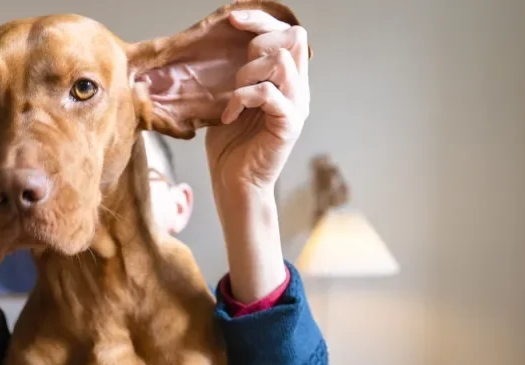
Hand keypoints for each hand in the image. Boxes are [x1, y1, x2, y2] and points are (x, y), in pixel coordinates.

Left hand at [205, 9, 309, 201]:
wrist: (234, 185)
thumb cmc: (230, 146)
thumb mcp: (230, 99)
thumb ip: (239, 73)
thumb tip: (226, 44)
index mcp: (287, 81)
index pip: (288, 33)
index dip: (262, 20)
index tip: (232, 20)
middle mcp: (298, 90)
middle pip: (293, 37)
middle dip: (257, 44)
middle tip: (236, 75)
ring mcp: (297, 106)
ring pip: (281, 61)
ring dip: (248, 74)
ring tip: (233, 98)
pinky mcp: (289, 124)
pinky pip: (268, 93)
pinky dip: (242, 99)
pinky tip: (228, 116)